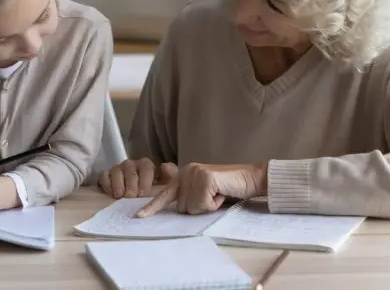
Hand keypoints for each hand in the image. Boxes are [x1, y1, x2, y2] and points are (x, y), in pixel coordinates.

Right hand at [98, 158, 177, 197]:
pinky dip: (106, 183)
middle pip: (130, 169)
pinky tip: (110, 193)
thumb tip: (165, 166)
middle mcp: (131, 164)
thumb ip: (170, 176)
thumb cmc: (153, 192)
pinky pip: (103, 175)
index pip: (146, 167)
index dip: (145, 180)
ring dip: (118, 183)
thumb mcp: (166, 185)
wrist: (138, 199)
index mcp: (146, 165)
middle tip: (130, 196)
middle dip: (131, 183)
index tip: (143, 193)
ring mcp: (118, 169)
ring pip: (116, 171)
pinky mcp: (106, 176)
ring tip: (120, 196)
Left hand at [135, 163, 266, 217]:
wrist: (250, 178)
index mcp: (183, 174)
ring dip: (207, 206)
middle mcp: (186, 171)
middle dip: (198, 208)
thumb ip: (190, 195)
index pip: (164, 194)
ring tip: (218, 194)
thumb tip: (180, 207)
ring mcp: (194, 173)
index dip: (152, 207)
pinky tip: (222, 193)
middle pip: (181, 207)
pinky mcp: (204, 178)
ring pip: (190, 208)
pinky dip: (214, 204)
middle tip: (214, 197)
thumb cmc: (229, 188)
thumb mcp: (205, 191)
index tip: (139, 217)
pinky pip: (202, 205)